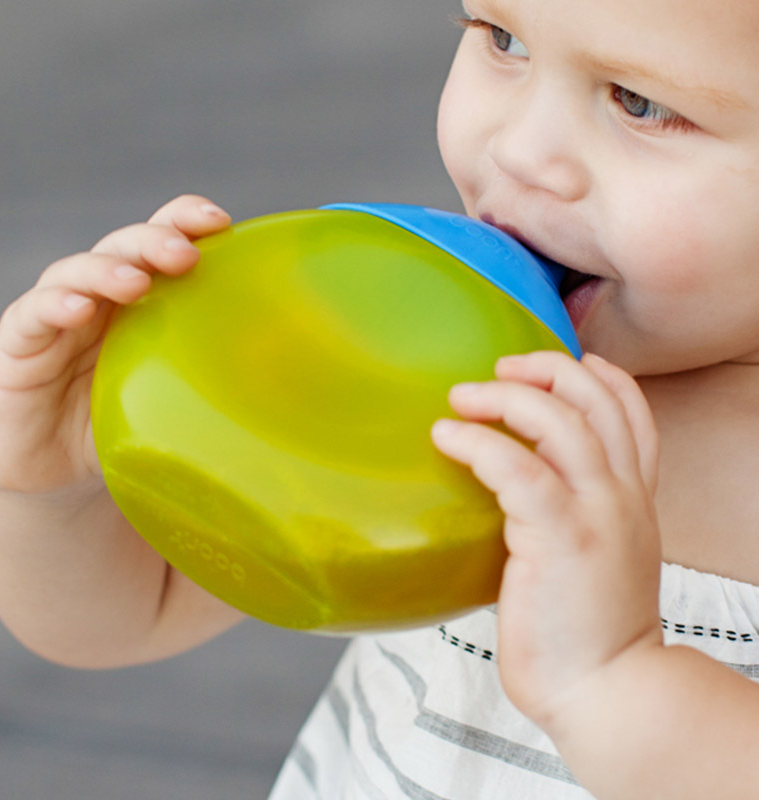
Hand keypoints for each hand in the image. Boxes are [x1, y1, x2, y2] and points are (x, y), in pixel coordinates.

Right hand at [0, 194, 230, 495]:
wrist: (56, 477)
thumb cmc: (122, 429)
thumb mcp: (174, 403)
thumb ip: (212, 385)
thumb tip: (290, 394)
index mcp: (143, 304)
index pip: (162, 244)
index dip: (185, 222)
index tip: (222, 222)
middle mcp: (100, 300)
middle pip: (124, 248)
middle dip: (155, 241)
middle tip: (186, 254)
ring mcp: (56, 320)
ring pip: (76, 273)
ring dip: (106, 270)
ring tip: (136, 282)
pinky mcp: (17, 349)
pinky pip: (32, 317)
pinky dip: (55, 306)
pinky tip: (79, 310)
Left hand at [431, 351, 663, 731]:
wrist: (608, 690)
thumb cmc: (586, 630)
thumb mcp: (598, 556)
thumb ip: (573, 513)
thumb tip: (516, 487)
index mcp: (631, 497)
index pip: (632, 413)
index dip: (601, 376)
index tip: (563, 363)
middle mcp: (621, 494)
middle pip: (596, 400)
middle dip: (546, 370)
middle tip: (499, 370)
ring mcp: (596, 512)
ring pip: (560, 421)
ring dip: (505, 398)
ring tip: (462, 397)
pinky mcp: (560, 536)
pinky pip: (517, 468)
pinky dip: (478, 444)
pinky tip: (447, 438)